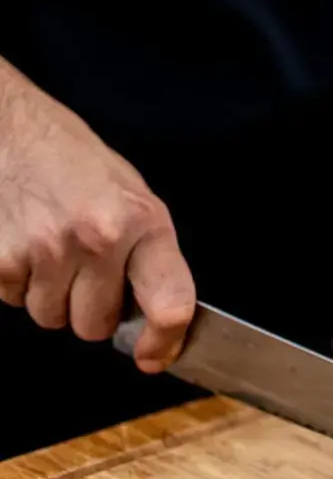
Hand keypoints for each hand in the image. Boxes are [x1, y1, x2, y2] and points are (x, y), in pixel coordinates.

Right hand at [0, 66, 194, 372]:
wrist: (7, 123)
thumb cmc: (73, 161)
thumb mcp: (132, 198)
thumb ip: (147, 258)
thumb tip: (157, 321)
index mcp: (143, 224)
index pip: (170, 304)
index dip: (164, 342)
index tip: (153, 355)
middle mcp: (97, 239)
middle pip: (96, 326)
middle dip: (89, 309)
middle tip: (83, 271)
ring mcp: (45, 250)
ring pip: (51, 318)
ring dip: (51, 296)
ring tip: (50, 250)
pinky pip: (12, 300)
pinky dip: (17, 282)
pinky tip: (23, 244)